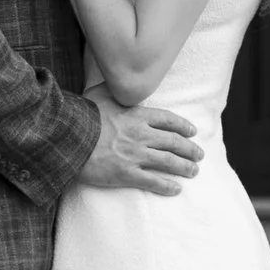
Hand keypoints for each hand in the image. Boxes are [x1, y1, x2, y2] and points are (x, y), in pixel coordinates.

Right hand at [80, 97, 198, 198]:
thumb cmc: (82, 115)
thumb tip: (121, 81)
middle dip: (190, 149)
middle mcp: (141, 135)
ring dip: (184, 167)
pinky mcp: (126, 174)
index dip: (183, 126)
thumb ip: (115, 88)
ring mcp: (135, 155)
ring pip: (168, 162)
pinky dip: (167, 186)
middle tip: (199, 154)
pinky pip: (153, 181)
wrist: (69, 138)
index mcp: (137, 115)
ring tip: (194, 171)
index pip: (168, 120)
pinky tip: (176, 189)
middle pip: (173, 142)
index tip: (192, 132)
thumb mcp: (99, 93)